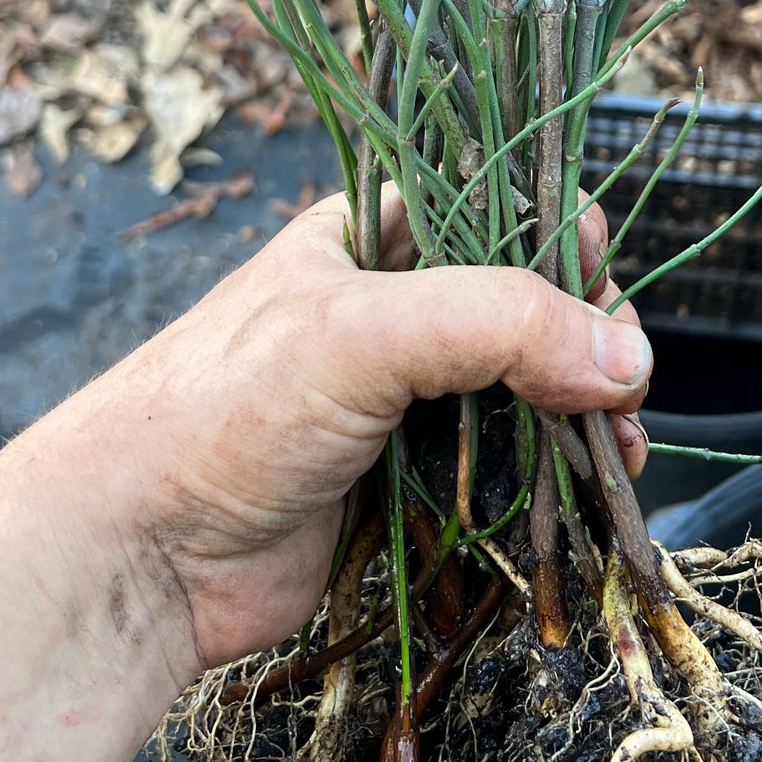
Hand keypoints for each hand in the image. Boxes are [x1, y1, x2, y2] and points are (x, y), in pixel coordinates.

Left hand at [76, 192, 651, 673]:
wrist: (136, 557)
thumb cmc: (222, 412)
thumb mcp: (360, 333)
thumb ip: (497, 323)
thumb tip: (625, 357)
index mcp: (366, 235)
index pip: (492, 203)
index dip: (558, 234)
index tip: (603, 282)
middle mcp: (388, 305)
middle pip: (523, 301)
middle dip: (586, 334)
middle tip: (624, 381)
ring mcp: (398, 395)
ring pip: (522, 386)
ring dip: (584, 410)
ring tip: (623, 445)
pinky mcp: (404, 477)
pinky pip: (502, 461)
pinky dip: (553, 471)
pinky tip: (589, 486)